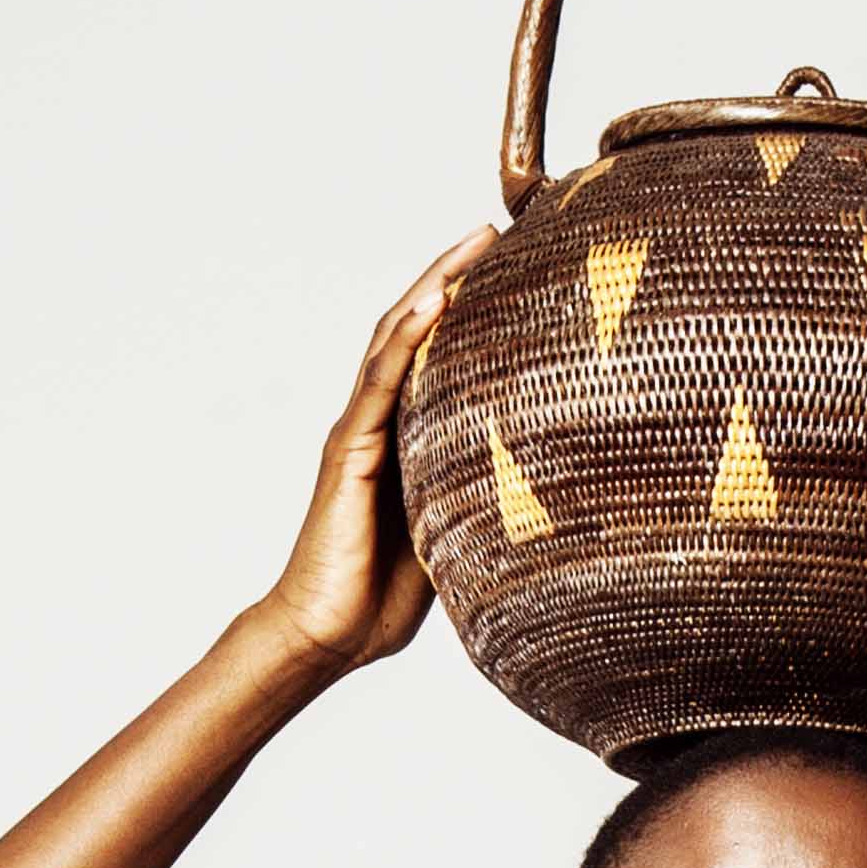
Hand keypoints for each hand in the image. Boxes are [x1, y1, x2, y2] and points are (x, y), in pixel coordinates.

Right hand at [261, 233, 494, 681]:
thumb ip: (477, 501)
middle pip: (417, 329)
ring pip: (395, 339)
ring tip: (474, 242)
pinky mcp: (349, 450)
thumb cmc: (381, 599)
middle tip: (500, 231)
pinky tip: (432, 300)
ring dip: (433, 285)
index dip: (470, 311)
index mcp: (403, 440)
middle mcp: (377, 422)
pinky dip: (405, 336)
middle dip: (454, 274)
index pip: (437, 357)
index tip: (515, 270)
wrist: (327, 636)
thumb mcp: (452, 538)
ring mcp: (359, 431)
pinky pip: (379, 382)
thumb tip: (539, 493)